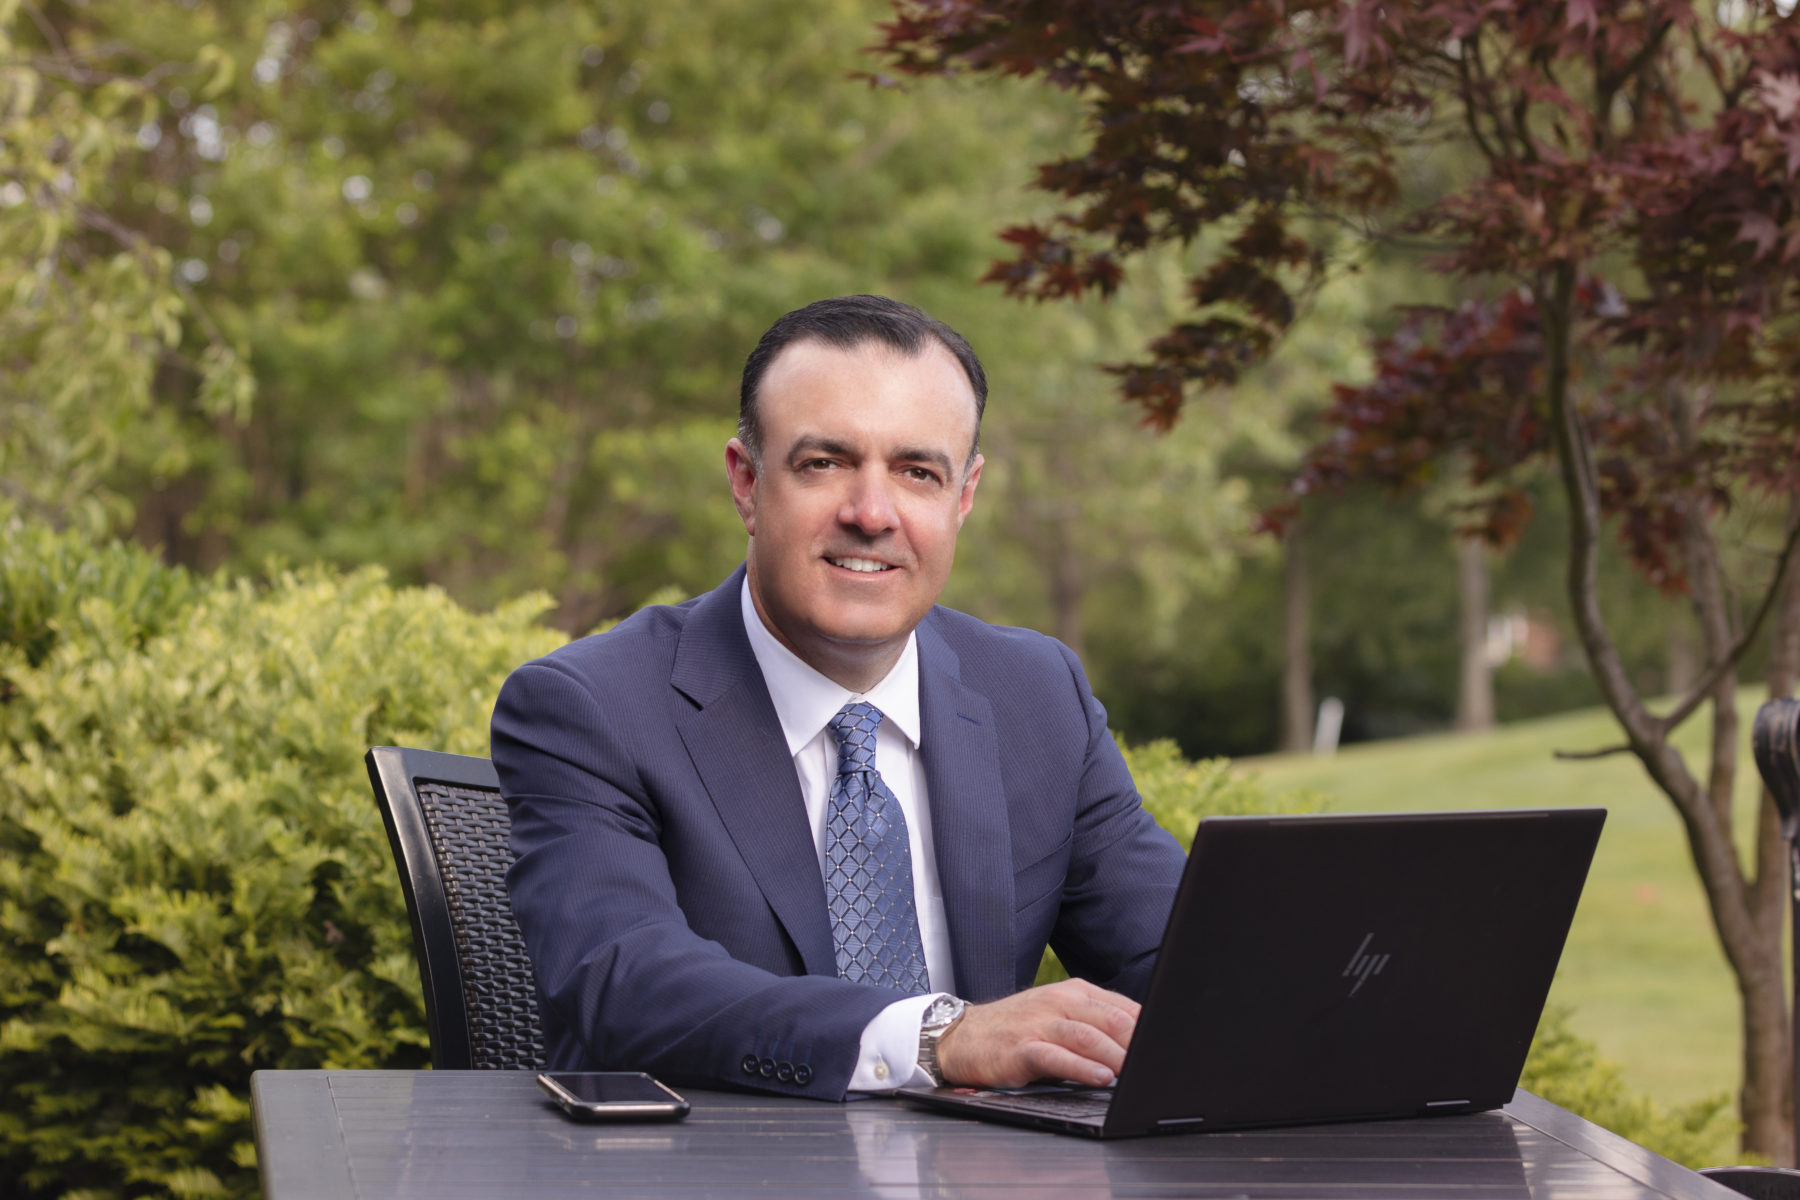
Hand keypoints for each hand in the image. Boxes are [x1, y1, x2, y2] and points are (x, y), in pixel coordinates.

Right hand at [933, 978, 1139, 1089]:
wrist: (964, 1035)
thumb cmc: (1018, 1028)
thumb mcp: (1060, 1015)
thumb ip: (1097, 1024)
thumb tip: (1142, 1043)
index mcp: (1075, 992)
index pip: (1125, 1008)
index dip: (1151, 1030)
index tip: (1170, 1049)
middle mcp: (1060, 1002)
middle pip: (1112, 1019)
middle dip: (1139, 1044)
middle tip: (1159, 1064)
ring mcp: (1040, 1023)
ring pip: (1088, 1036)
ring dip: (1116, 1056)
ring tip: (1136, 1073)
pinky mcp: (1022, 1048)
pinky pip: (1057, 1056)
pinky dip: (1081, 1068)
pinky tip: (1100, 1077)